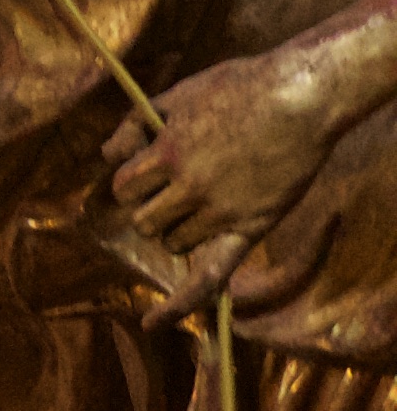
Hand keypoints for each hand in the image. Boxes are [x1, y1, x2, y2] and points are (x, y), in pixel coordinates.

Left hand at [113, 38, 376, 296]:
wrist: (305, 96)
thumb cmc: (242, 87)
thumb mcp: (178, 94)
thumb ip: (134, 124)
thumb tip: (106, 156)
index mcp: (168, 154)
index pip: (123, 188)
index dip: (133, 181)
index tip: (149, 169)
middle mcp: (189, 188)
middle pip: (144, 220)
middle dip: (152, 206)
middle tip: (178, 186)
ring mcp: (219, 211)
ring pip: (172, 242)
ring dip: (176, 229)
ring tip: (204, 203)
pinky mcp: (250, 227)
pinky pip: (210, 276)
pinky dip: (181, 302)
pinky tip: (154, 322)